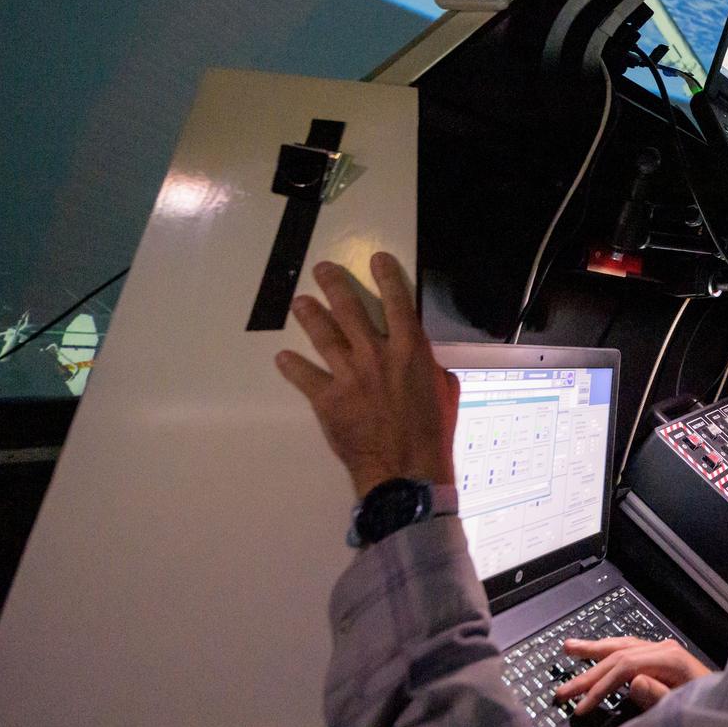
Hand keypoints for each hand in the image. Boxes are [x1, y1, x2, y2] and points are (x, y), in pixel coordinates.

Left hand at [274, 254, 457, 499]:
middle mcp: (376, 354)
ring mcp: (349, 376)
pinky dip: (292, 366)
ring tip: (299, 302)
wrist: (405, 468)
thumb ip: (427, 366)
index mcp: (409, 350)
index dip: (386, 276)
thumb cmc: (432, 431)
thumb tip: (417, 358)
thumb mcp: (445, 389)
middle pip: (351, 310)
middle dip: (335, 285)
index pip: (397, 302)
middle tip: (321, 270)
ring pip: (324, 336)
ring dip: (310, 315)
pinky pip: (305, 376)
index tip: (376, 258)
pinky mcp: (328, 399)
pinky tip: (283, 357)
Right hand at [556, 637, 709, 713]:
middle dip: (588, 674)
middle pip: (618, 655)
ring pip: (621, 645)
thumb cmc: (708, 705)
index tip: (582, 706)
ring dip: (594, 649)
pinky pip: (630, 649)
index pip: (624, 666)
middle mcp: (665, 649)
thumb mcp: (685, 704)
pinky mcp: (662, 658)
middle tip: (562, 690)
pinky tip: (598, 649)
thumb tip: (634, 681)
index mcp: (671, 658)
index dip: (600, 686)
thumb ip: (660, 694)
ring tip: (570, 648)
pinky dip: (609, 649)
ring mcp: (663, 651)